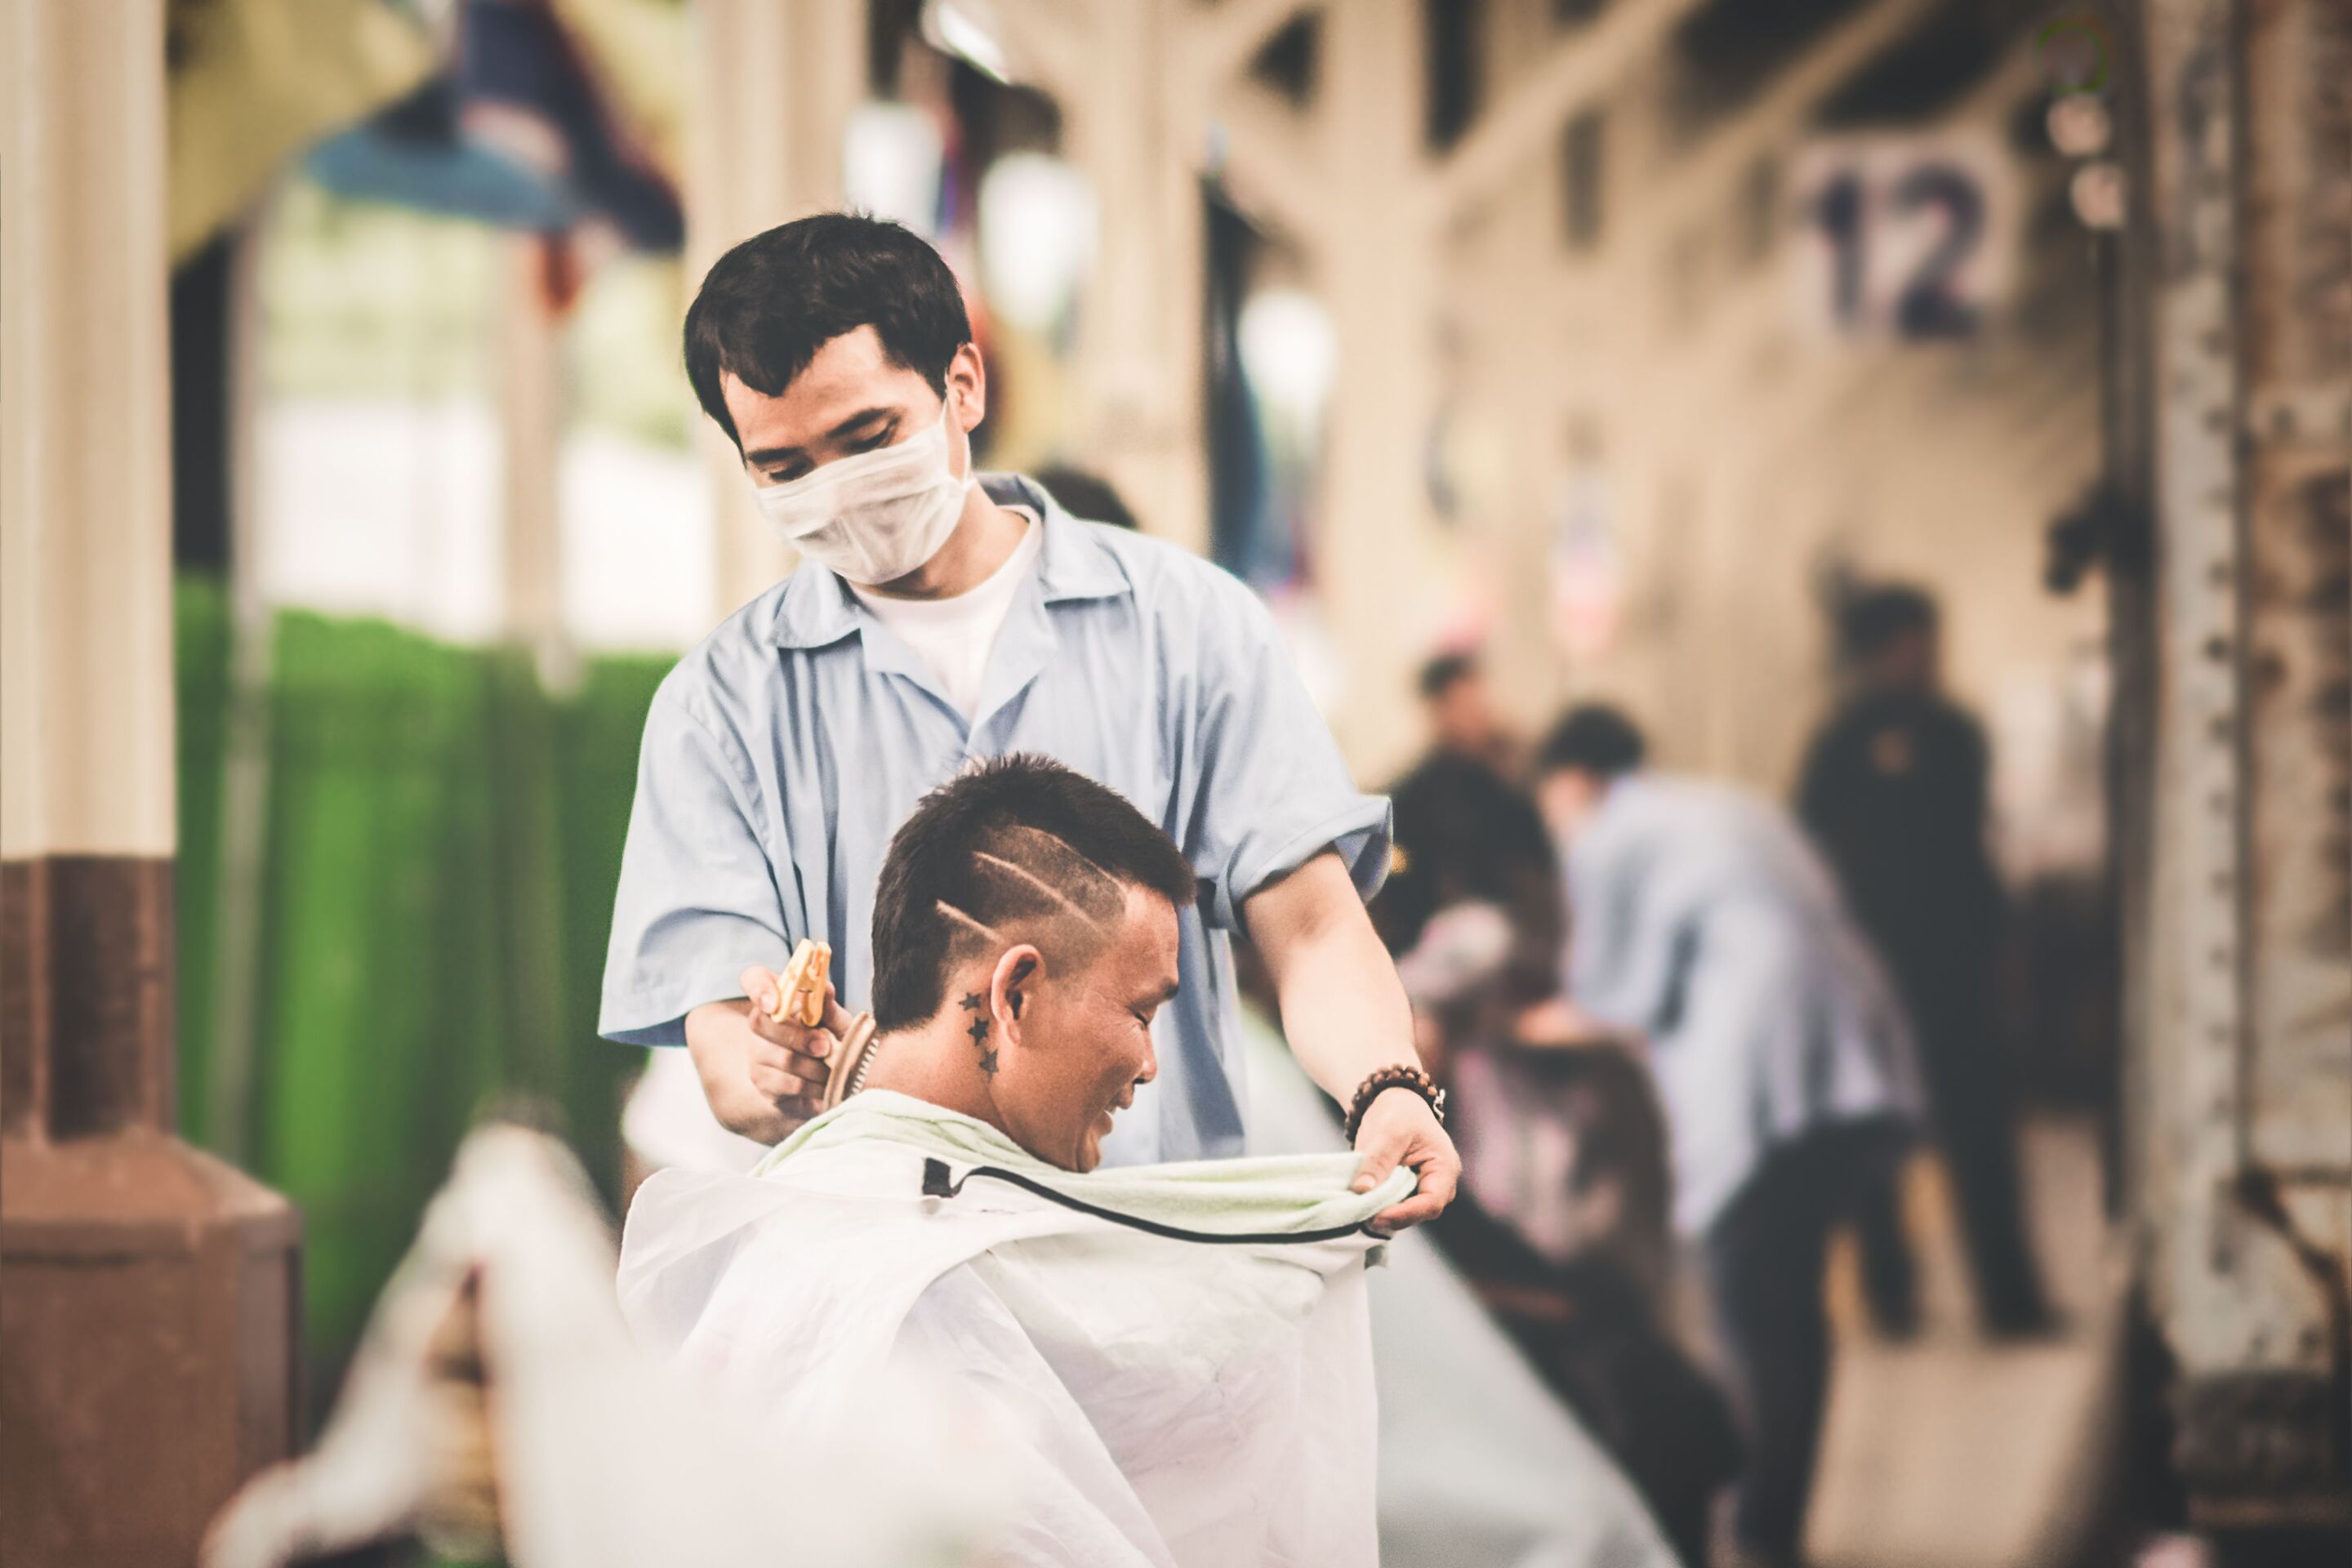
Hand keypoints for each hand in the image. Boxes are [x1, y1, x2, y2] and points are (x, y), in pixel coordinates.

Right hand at [682, 964, 852, 1142]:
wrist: (826, 1080)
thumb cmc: (832, 1040)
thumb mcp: (837, 1023)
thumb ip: (831, 1009)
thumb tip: (826, 989)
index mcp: (778, 995)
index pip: (753, 978)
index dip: (759, 988)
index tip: (773, 1002)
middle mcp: (759, 1022)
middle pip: (760, 1021)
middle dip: (797, 1036)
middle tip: (825, 1046)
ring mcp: (757, 1054)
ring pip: (782, 1058)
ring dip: (816, 1067)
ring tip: (836, 1070)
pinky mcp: (763, 1083)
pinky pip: (788, 1085)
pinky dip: (815, 1087)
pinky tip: (827, 1086)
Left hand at [1349, 1087, 1459, 1235]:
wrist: (1396, 1106)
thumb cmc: (1400, 1113)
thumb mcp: (1389, 1131)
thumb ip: (1377, 1160)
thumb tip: (1362, 1190)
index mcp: (1445, 1168)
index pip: (1431, 1202)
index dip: (1405, 1214)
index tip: (1376, 1216)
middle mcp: (1439, 1185)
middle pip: (1418, 1213)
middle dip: (1391, 1216)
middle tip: (1360, 1214)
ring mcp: (1423, 1191)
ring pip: (1404, 1214)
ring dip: (1381, 1214)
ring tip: (1357, 1208)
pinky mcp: (1406, 1193)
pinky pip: (1393, 1207)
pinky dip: (1377, 1207)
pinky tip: (1359, 1204)